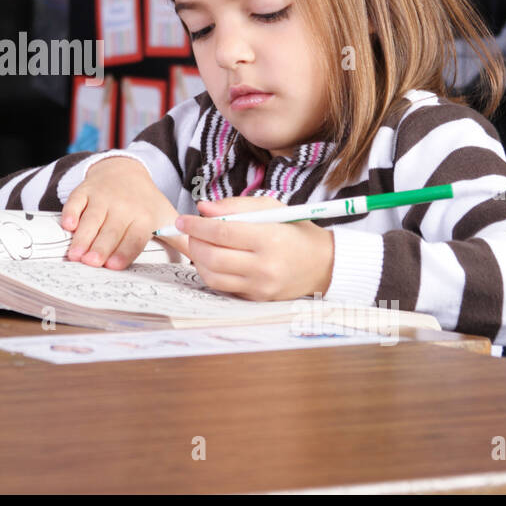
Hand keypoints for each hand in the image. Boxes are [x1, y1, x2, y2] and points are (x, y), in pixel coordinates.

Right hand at [61, 157, 188, 268]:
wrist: (125, 170)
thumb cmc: (146, 202)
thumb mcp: (166, 217)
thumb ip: (182, 241)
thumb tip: (206, 264)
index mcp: (143, 216)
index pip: (134, 236)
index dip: (124, 251)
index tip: (114, 266)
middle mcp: (123, 206)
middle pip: (111, 230)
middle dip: (101, 247)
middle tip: (91, 263)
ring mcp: (102, 198)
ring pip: (91, 219)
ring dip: (83, 237)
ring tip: (75, 255)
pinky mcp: (85, 191)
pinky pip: (75, 201)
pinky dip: (70, 213)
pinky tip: (67, 226)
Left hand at [175, 194, 334, 300]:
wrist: (323, 263)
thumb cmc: (295, 231)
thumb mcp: (271, 208)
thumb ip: (235, 206)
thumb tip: (203, 208)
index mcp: (269, 239)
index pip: (222, 232)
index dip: (197, 226)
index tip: (182, 220)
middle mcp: (264, 266)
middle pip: (213, 257)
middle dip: (194, 242)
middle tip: (190, 232)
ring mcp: (260, 286)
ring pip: (213, 276)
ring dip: (198, 259)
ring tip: (200, 245)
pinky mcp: (257, 299)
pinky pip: (223, 287)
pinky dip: (211, 273)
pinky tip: (212, 260)